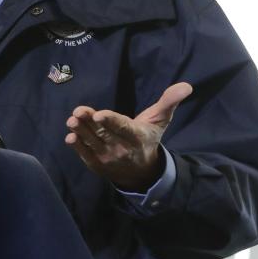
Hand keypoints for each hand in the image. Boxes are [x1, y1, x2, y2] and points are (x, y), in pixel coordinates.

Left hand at [64, 82, 191, 191]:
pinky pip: (86, 155)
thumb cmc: (148, 138)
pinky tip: (70, 136)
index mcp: (138, 137)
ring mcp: (109, 159)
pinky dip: (78, 147)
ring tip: (72, 120)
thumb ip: (169, 102)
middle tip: (78, 112)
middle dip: (90, 123)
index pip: (123, 128)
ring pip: (92, 143)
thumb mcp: (160, 120)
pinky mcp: (98, 165)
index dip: (111, 121)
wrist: (142, 172)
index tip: (99, 114)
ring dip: (81, 131)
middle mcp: (122, 149)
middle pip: (104, 134)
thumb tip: (186, 86)